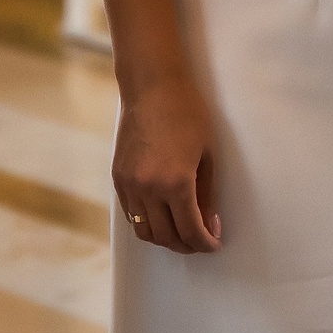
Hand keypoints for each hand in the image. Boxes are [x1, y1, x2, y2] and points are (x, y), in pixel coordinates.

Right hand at [113, 70, 221, 253]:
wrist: (152, 87)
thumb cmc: (187, 113)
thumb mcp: (207, 154)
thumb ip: (206, 194)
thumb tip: (208, 223)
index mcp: (176, 184)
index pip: (190, 231)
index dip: (205, 243)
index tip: (214, 242)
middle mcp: (148, 190)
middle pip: (166, 237)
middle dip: (187, 245)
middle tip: (201, 239)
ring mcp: (129, 185)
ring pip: (144, 231)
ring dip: (164, 239)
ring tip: (181, 231)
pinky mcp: (118, 177)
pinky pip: (131, 214)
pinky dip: (147, 222)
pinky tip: (162, 215)